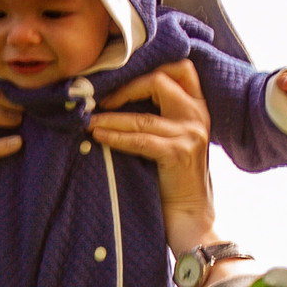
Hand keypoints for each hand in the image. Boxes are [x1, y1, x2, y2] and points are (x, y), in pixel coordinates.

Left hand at [92, 60, 217, 253]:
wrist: (191, 218)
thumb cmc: (174, 180)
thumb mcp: (172, 139)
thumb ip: (158, 116)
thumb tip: (115, 97)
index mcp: (198, 107)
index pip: (180, 68)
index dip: (148, 68)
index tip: (119, 80)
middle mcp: (198, 115)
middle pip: (161, 79)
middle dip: (126, 87)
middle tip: (101, 100)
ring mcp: (190, 134)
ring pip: (142, 115)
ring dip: (109, 118)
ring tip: (88, 122)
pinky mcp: (178, 154)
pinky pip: (139, 139)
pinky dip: (115, 137)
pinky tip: (98, 137)